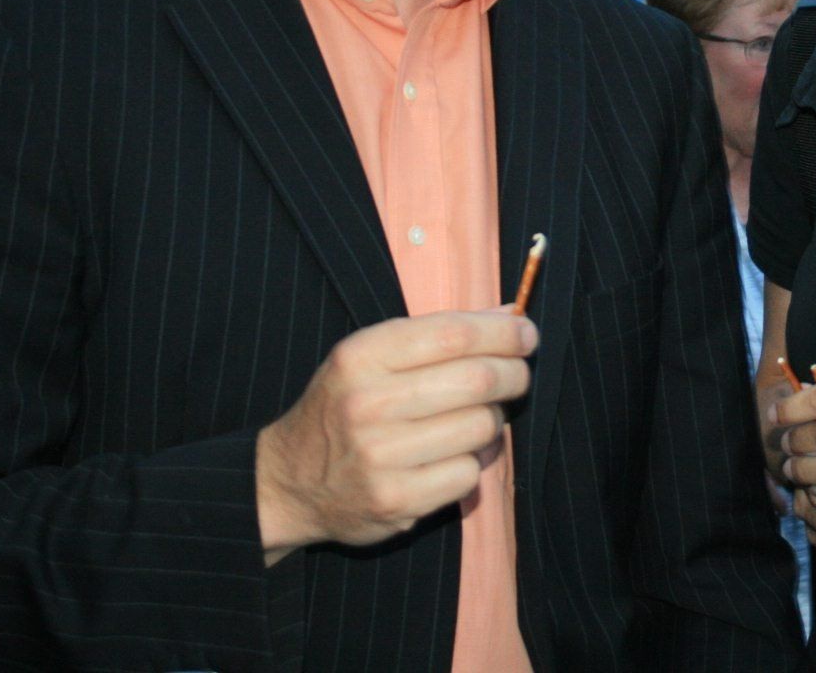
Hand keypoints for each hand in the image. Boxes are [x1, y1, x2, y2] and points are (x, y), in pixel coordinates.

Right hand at [255, 310, 536, 562]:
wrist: (289, 480)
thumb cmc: (345, 406)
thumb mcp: (372, 357)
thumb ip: (438, 334)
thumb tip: (512, 314)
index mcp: (362, 356)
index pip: (453, 334)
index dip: (502, 332)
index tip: (526, 332)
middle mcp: (368, 403)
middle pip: (477, 379)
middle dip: (513, 373)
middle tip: (519, 374)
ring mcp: (380, 456)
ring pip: (481, 427)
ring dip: (494, 420)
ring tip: (477, 417)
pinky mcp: (395, 501)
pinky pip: (469, 473)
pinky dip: (474, 461)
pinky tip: (455, 454)